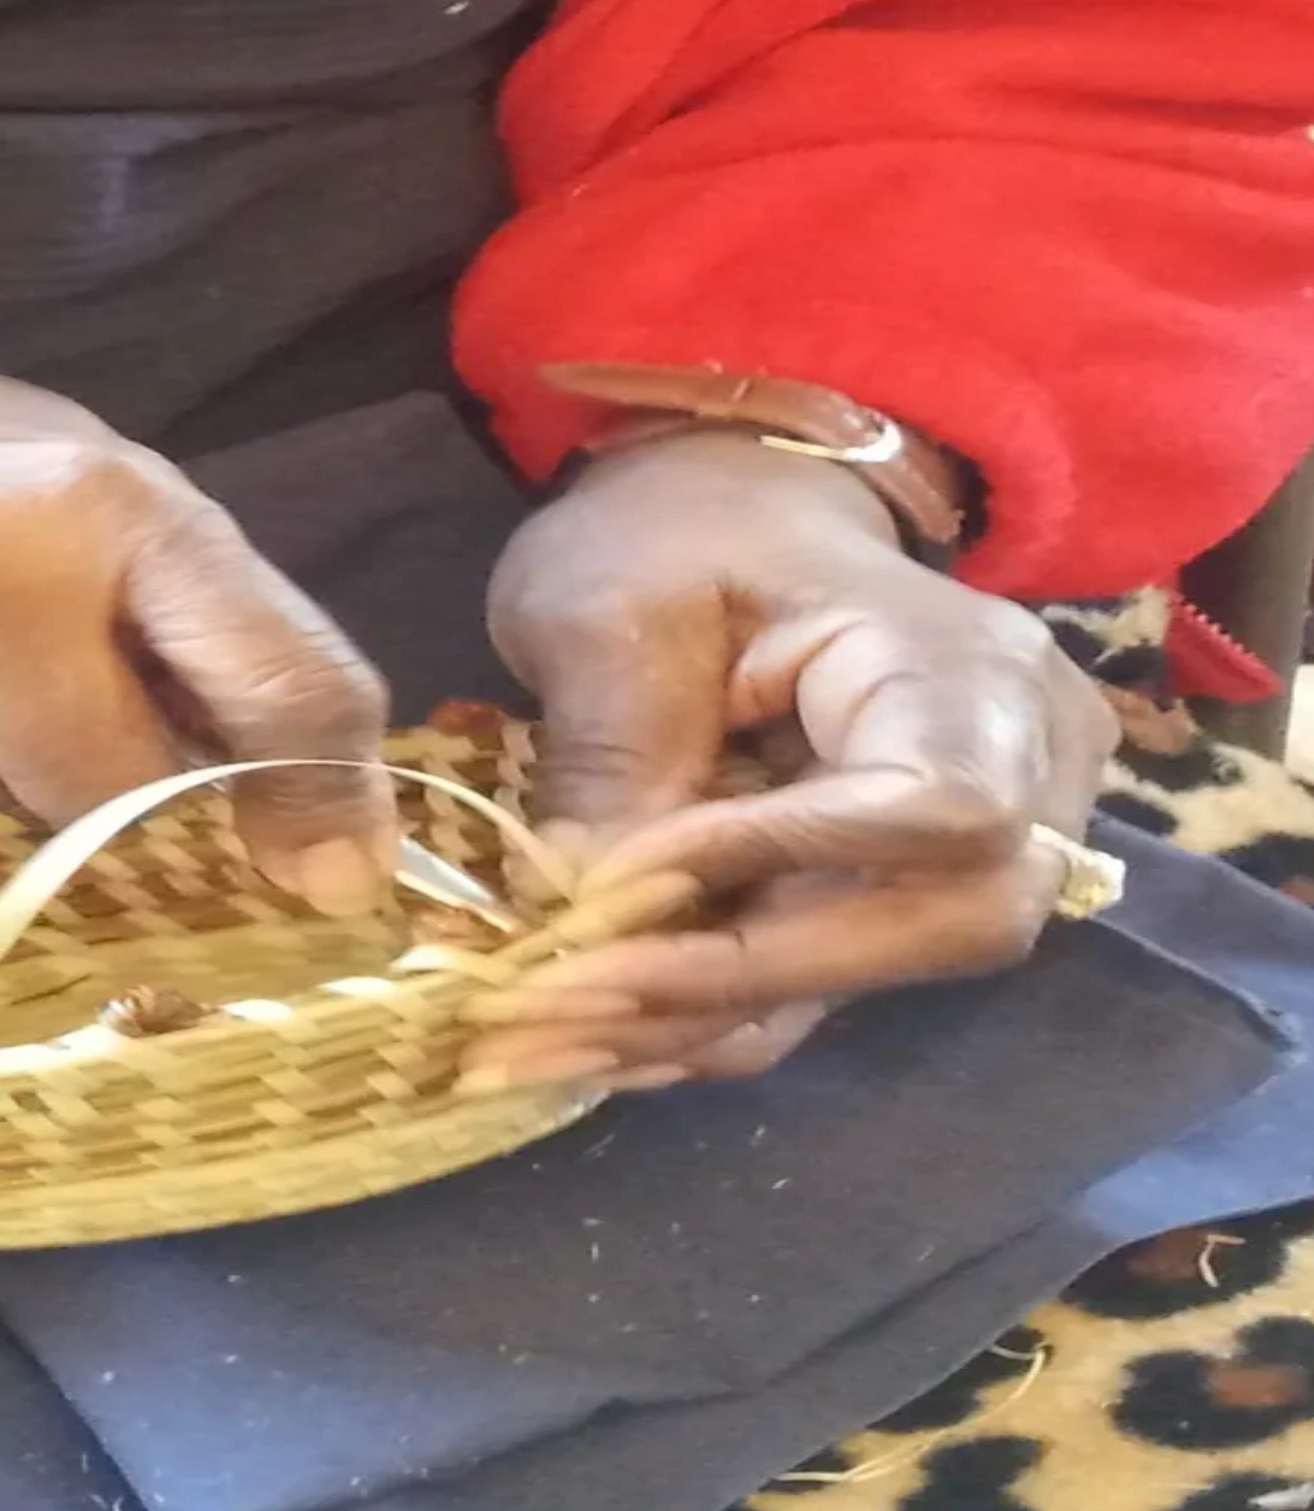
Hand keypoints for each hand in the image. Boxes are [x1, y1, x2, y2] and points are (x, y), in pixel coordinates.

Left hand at [461, 428, 1117, 1090]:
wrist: (736, 520)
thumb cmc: (679, 531)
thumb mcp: (614, 605)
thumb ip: (615, 747)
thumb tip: (585, 906)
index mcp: (966, 670)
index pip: (929, 807)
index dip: (776, 861)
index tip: (612, 881)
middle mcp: (1023, 776)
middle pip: (924, 930)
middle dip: (727, 978)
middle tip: (549, 1003)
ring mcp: (987, 850)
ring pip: (861, 982)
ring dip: (690, 1020)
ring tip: (534, 1037)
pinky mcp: (906, 898)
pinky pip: (820, 980)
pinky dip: (701, 1012)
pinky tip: (584, 1031)